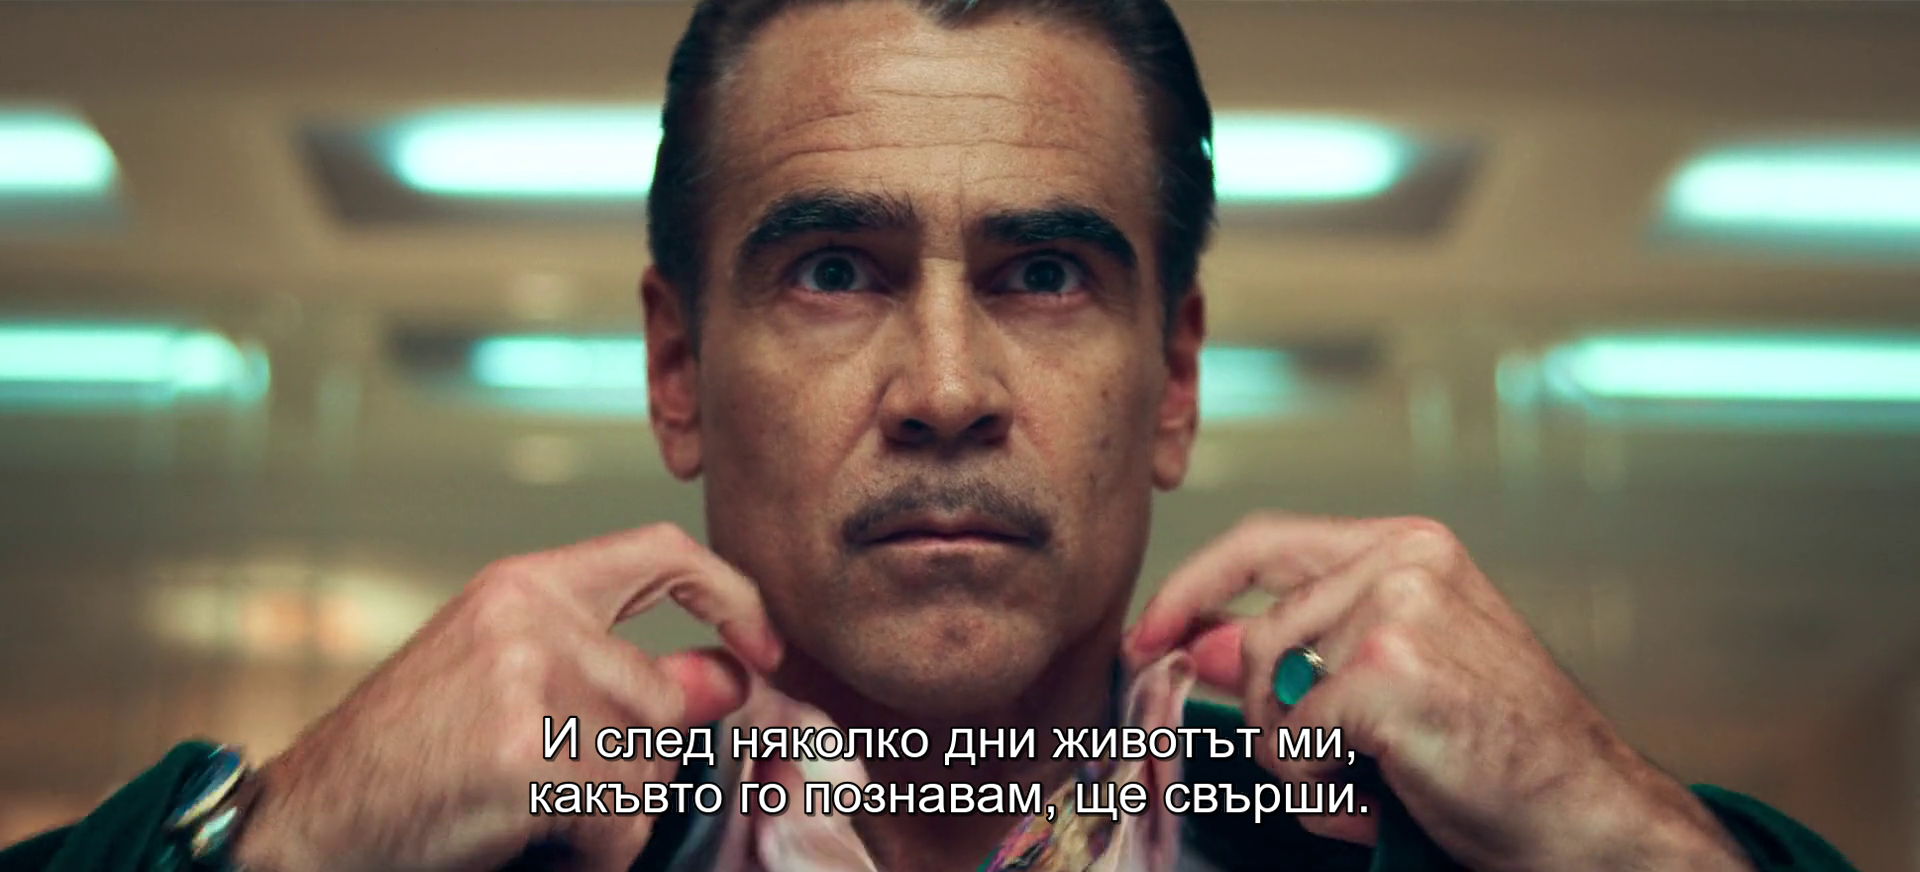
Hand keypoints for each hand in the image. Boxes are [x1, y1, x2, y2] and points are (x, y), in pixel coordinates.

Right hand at [232, 524, 783, 871]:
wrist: (309, 822)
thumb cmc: (403, 758)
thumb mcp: (506, 679)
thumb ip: (617, 673)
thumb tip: (729, 678)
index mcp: (524, 586)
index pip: (663, 551)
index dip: (733, 596)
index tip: (762, 650)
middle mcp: (530, 618)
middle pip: (666, 699)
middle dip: (635, 763)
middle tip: (555, 785)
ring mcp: (528, 682)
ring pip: (649, 768)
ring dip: (605, 814)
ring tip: (520, 807)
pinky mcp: (525, 756)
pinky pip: (618, 823)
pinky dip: (589, 853)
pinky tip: (517, 833)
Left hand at [1127, 514, 1750, 871]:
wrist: (1585, 811)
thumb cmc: (1501, 749)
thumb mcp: (1390, 676)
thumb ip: (1298, 650)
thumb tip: (1205, 643)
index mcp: (1408, 548)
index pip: (1265, 542)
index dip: (1194, 586)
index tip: (1150, 632)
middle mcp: (1402, 562)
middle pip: (1258, 625)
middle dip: (1254, 703)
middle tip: (1294, 752)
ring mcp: (1395, 610)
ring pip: (1269, 684)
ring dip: (1296, 749)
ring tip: (1365, 772)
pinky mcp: (1386, 671)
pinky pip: (1292, 736)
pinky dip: (1318, 780)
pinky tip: (1380, 786)